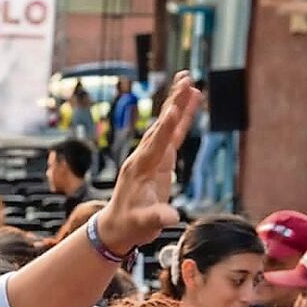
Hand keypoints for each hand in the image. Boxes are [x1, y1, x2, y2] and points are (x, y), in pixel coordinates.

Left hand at [100, 72, 201, 254]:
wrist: (117, 226)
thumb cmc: (129, 225)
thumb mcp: (142, 224)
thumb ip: (156, 218)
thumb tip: (172, 217)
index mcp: (139, 169)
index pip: (156, 144)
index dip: (166, 127)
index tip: (174, 108)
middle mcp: (143, 157)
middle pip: (161, 126)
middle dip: (173, 103)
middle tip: (185, 80)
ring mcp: (150, 158)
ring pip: (165, 126)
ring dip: (177, 104)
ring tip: (189, 82)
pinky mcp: (158, 162)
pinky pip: (171, 136)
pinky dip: (181, 120)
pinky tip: (189, 104)